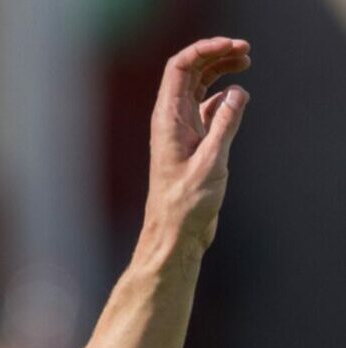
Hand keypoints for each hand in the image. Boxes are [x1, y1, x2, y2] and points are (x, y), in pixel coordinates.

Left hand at [144, 37, 249, 251]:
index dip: (205, 50)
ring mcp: (181, 130)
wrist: (175, 233)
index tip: (233, 46)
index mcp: (168, 120)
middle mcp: (171, 121)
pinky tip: (238, 99)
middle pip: (190, 72)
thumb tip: (237, 93)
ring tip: (246, 62)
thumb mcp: (211, 161)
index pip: (180, 68)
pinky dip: (222, 97)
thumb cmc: (185, 204)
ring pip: (199, 88)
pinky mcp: (193, 142)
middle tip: (246, 51)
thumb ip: (225, 124)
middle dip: (216, 55)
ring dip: (220, 71)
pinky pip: (206, 108)